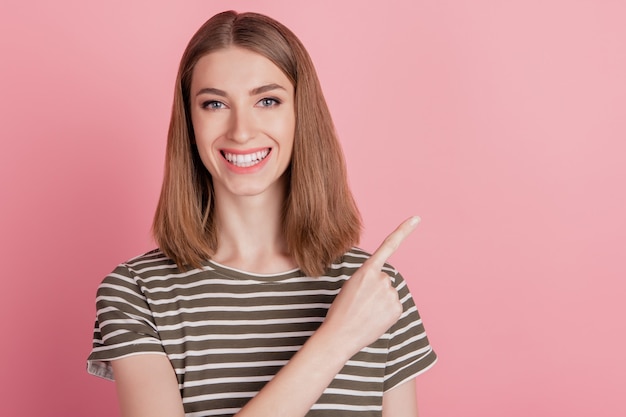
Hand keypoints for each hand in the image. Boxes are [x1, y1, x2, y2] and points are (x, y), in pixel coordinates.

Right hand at [320, 216, 420, 357]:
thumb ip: (370, 280)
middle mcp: (382, 278)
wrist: (341, 334)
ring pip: (389, 293)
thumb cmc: (341, 311)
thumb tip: (385, 288)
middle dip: (376, 289)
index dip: (404, 231)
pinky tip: (374, 319)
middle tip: (361, 303)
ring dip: (380, 302)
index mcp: (367, 270)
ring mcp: (391, 293)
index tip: (416, 218)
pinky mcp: (397, 308)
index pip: (389, 245)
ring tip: (365, 312)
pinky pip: (394, 306)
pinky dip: (386, 312)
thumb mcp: (351, 286)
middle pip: (384, 279)